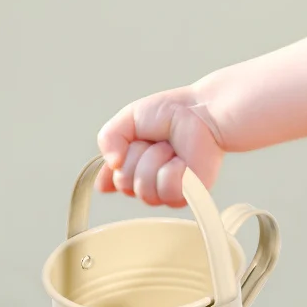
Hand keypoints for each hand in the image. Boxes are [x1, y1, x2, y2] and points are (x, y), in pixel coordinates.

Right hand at [97, 87, 227, 206]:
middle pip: (125, 184)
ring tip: (169, 147)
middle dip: (137, 156)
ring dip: (155, 161)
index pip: (111, 183)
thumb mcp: (127, 119)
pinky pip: (167, 192)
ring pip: (145, 190)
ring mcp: (166, 191)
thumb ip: (108, 139)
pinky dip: (171, 171)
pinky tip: (180, 160)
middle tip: (154, 141)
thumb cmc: (168, 114)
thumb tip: (112, 164)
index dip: (110, 174)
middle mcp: (147, 182)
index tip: (118, 158)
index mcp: (132, 166)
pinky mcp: (187, 194)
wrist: (198, 112)